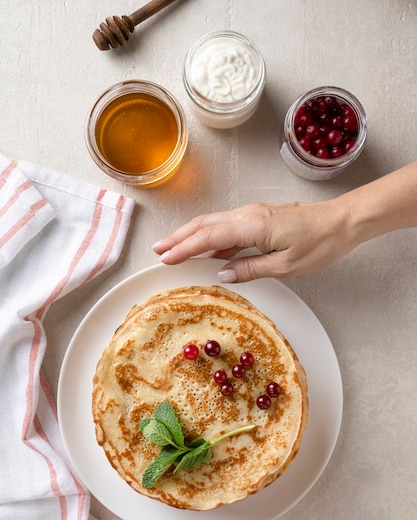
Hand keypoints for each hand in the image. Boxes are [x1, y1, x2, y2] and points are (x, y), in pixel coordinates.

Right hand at [152, 200, 353, 280]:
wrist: (342, 221)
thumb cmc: (320, 243)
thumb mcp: (286, 266)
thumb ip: (251, 269)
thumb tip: (222, 274)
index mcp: (253, 225)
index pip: (209, 237)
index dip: (184, 248)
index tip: (165, 259)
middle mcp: (248, 214)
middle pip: (204, 224)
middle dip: (178, 237)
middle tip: (158, 251)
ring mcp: (252, 213)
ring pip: (213, 223)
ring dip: (191, 235)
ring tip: (172, 248)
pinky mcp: (258, 217)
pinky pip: (227, 227)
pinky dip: (209, 237)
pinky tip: (205, 251)